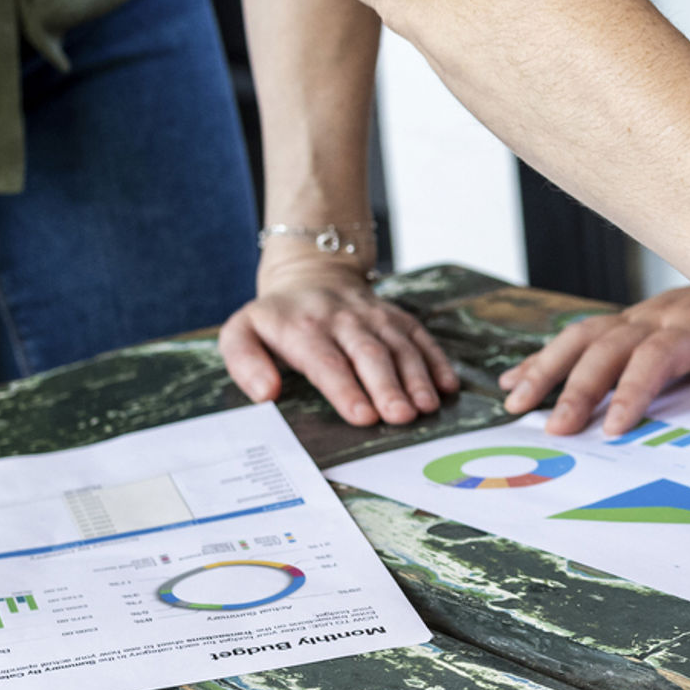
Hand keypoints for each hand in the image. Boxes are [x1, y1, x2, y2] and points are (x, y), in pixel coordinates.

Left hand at [219, 255, 458, 427]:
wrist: (310, 273)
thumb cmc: (276, 318)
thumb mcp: (241, 332)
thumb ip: (245, 362)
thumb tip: (266, 392)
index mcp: (303, 329)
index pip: (326, 362)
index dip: (346, 390)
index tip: (362, 416)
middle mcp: (342, 320)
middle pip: (369, 355)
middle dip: (387, 386)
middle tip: (402, 416)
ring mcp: (374, 316)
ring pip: (399, 346)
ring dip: (416, 377)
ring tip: (427, 407)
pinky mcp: (397, 317)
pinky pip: (420, 337)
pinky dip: (436, 360)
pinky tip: (447, 385)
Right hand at [498, 284, 689, 436]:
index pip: (657, 355)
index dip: (633, 389)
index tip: (613, 427)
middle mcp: (663, 314)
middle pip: (610, 347)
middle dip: (579, 387)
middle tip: (556, 428)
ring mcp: (643, 315)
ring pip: (584, 335)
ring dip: (548, 367)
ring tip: (516, 402)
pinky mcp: (633, 319)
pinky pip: (583, 334)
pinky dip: (547, 357)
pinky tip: (516, 380)